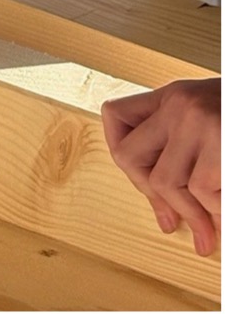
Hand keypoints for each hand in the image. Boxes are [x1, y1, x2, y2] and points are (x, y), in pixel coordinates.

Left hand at [103, 77, 220, 255]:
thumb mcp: (210, 118)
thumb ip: (183, 148)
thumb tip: (166, 213)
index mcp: (174, 96)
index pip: (114, 116)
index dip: (124, 156)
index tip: (148, 184)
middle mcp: (180, 104)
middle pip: (129, 156)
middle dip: (150, 195)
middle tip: (173, 220)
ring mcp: (199, 122)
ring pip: (167, 183)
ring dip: (192, 216)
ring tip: (210, 232)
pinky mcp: (222, 144)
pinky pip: (204, 193)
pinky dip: (216, 213)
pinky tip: (223, 217)